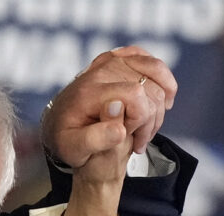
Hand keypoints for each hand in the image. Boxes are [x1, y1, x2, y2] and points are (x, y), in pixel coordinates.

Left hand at [43, 45, 177, 165]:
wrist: (59, 121)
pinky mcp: (120, 57)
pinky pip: (153, 62)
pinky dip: (164, 82)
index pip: (136, 96)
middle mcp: (101, 69)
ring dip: (159, 106)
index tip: (127, 135)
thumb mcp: (74, 149)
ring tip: (145, 127)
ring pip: (157, 75)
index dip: (140, 120)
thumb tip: (120, 129)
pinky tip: (163, 102)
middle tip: (137, 141)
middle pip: (150, 88)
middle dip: (151, 120)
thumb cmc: (68, 139)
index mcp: (90, 91)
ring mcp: (112, 59)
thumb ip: (94, 140)